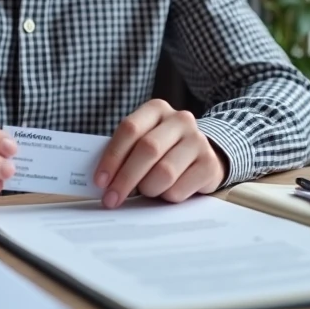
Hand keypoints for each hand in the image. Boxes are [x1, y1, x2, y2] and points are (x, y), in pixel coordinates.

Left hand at [94, 99, 226, 208]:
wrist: (201, 154)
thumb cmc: (163, 149)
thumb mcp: (144, 140)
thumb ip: (125, 153)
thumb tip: (102, 181)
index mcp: (157, 109)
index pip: (130, 129)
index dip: (112, 157)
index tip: (100, 181)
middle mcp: (180, 120)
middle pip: (148, 149)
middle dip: (125, 179)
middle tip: (112, 199)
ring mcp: (198, 140)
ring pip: (164, 172)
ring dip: (148, 189)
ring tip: (146, 191)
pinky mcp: (209, 164)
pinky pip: (179, 189)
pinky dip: (166, 197)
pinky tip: (166, 193)